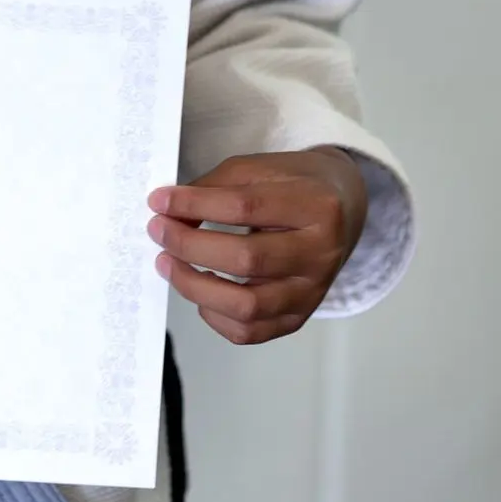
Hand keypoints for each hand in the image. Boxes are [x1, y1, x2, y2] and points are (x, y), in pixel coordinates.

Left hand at [145, 147, 366, 344]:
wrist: (342, 210)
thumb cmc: (294, 185)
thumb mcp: (260, 169)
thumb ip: (215, 187)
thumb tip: (169, 212)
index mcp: (316, 207)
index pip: (245, 207)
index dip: (195, 205)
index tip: (158, 200)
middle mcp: (321, 254)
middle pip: (247, 259)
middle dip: (190, 245)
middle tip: (158, 230)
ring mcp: (313, 292)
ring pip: (247, 306)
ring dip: (195, 286)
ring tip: (167, 264)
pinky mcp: (299, 317)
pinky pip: (250, 332)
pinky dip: (214, 316)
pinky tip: (199, 291)